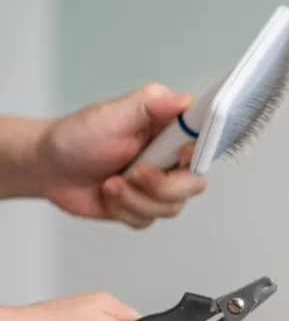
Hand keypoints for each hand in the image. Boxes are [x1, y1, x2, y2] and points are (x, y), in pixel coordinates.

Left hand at [36, 82, 207, 227]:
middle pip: (194, 183)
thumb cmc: (77, 136)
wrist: (49, 167)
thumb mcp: (112, 113)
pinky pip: (149, 220)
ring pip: (171, 206)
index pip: (206, 143)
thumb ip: (150, 103)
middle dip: (161, 186)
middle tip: (135, 173)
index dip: (197, 155)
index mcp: (171, 131)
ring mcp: (159, 186)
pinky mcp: (145, 207)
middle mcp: (171, 159)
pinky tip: (109, 195)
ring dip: (135, 199)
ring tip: (111, 183)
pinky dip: (124, 210)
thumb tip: (184, 100)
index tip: (178, 157)